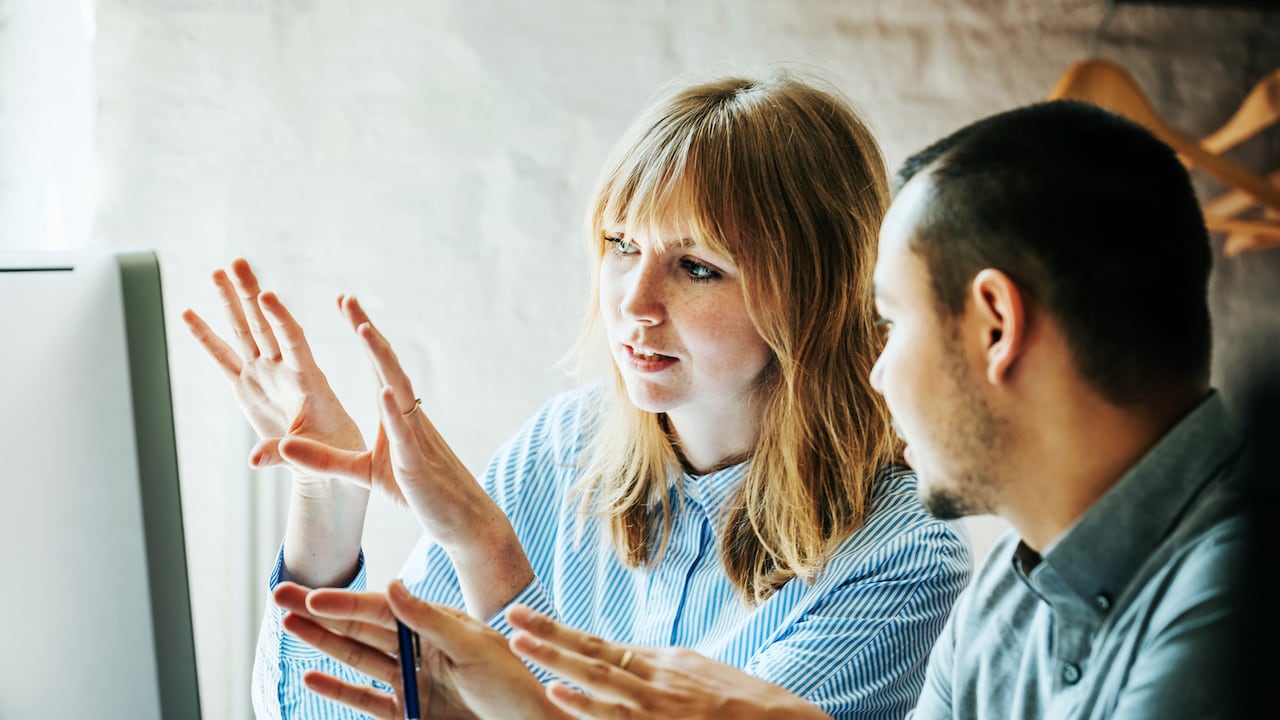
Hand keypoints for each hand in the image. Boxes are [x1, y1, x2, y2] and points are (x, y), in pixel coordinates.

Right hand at [182, 258, 364, 480]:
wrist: (328, 458)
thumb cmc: (333, 453)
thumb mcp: (316, 455)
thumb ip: (284, 453)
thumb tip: (253, 462)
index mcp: (308, 380)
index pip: (293, 341)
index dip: (280, 319)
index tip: (267, 295)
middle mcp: (283, 369)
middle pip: (264, 325)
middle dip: (250, 294)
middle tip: (237, 263)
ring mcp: (263, 375)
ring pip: (244, 332)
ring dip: (230, 303)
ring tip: (217, 271)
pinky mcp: (247, 387)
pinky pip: (222, 358)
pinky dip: (205, 338)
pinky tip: (188, 313)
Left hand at [274, 295, 475, 522]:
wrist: (461, 519)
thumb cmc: (418, 492)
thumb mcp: (362, 473)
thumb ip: (324, 459)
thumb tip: (285, 446)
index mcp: (396, 414)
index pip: (377, 365)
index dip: (363, 334)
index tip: (345, 303)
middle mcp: (409, 416)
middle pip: (387, 365)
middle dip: (367, 330)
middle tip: (347, 299)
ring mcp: (416, 436)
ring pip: (398, 388)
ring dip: (381, 359)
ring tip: (363, 329)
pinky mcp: (417, 463)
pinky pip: (405, 433)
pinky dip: (394, 410)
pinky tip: (384, 390)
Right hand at [276, 580, 562, 719]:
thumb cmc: (513, 682)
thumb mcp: (475, 646)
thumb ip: (430, 619)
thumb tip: (393, 584)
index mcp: (436, 625)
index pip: (381, 609)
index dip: (345, 602)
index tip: (311, 594)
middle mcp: (419, 648)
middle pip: (360, 628)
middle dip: (319, 613)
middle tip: (278, 595)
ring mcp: (412, 681)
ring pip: (356, 659)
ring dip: (321, 644)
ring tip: (287, 626)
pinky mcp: (410, 713)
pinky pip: (366, 700)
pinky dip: (339, 689)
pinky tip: (313, 676)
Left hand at [506, 606, 830, 719]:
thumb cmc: (742, 704)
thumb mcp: (695, 673)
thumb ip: (655, 670)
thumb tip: (616, 663)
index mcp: (659, 662)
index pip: (596, 643)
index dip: (557, 630)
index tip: (522, 614)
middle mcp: (655, 679)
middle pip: (590, 654)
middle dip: (547, 636)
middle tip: (509, 617)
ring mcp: (659, 707)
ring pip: (598, 682)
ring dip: (557, 663)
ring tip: (521, 648)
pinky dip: (587, 707)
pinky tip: (559, 695)